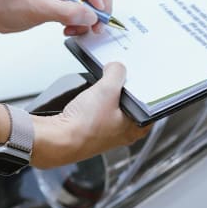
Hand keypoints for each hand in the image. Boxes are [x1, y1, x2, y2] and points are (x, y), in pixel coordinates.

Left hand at [0, 0, 111, 35]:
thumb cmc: (1, 2)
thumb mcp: (34, 8)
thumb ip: (65, 11)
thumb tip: (91, 16)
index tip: (95, 8)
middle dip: (99, 5)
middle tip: (96, 25)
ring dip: (90, 16)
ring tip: (77, 29)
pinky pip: (83, 8)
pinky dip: (82, 21)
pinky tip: (69, 28)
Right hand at [31, 62, 149, 167]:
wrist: (58, 139)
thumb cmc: (85, 126)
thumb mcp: (107, 89)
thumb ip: (116, 73)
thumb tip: (116, 67)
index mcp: (135, 128)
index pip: (149, 107)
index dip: (146, 89)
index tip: (140, 77)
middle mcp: (121, 134)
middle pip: (129, 105)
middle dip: (123, 90)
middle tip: (118, 77)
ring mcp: (104, 134)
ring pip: (111, 108)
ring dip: (106, 96)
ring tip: (100, 86)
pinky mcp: (88, 132)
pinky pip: (95, 113)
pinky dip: (93, 103)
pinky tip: (87, 97)